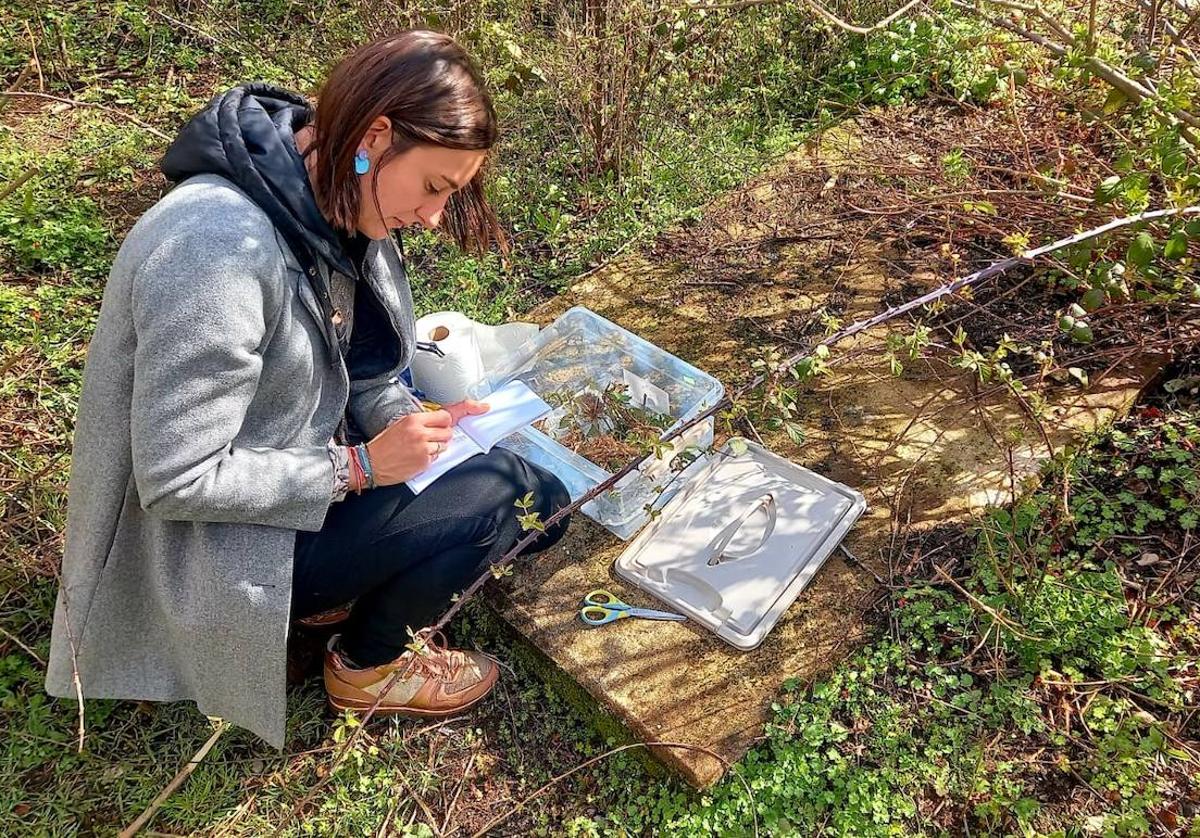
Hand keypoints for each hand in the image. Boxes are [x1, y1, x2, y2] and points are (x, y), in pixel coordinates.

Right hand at [363, 401, 489, 485]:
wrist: (370, 463)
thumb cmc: (383, 445)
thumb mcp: (400, 425)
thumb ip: (421, 423)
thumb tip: (440, 423)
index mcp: (414, 419)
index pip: (446, 415)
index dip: (458, 415)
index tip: (478, 409)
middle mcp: (420, 432)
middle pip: (448, 431)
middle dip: (442, 436)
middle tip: (428, 439)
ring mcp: (423, 448)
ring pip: (445, 445)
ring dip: (437, 448)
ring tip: (419, 450)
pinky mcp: (424, 462)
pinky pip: (437, 458)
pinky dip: (430, 459)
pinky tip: (415, 458)